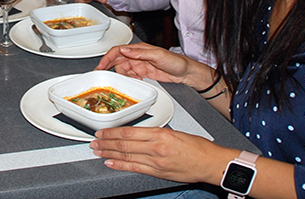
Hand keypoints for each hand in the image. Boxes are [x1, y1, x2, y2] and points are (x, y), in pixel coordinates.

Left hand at [91, 127, 223, 183]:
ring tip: (98, 151)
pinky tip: (111, 164)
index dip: (112, 132)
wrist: (210, 163)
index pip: (129, 132)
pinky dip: (121, 166)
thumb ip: (156, 133)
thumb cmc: (197, 147)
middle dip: (106, 143)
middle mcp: (156, 148)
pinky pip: (135, 168)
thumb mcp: (175, 132)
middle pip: (124, 145)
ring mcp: (156, 162)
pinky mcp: (158, 173)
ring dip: (109, 154)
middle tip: (94, 141)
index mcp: (160, 134)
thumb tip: (139, 134)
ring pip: (126, 157)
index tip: (103, 131)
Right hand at [96, 43, 199, 86]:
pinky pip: (131, 76)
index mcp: (139, 49)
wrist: (186, 72)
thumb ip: (140, 53)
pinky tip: (130, 83)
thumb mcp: (157, 55)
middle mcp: (137, 56)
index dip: (107, 58)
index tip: (100, 66)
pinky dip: (128, 79)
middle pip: (117, 60)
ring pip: (123, 69)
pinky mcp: (143, 73)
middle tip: (100, 76)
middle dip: (108, 67)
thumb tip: (125, 50)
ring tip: (116, 82)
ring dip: (119, 75)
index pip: (118, 51)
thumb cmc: (175, 61)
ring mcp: (140, 65)